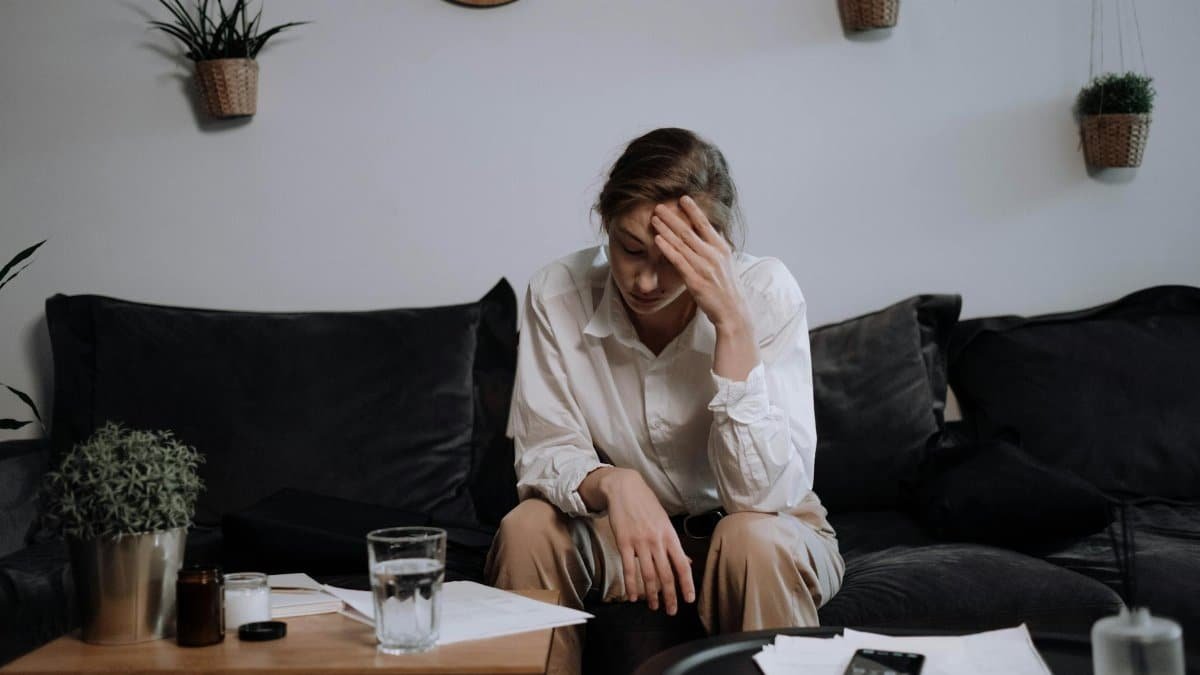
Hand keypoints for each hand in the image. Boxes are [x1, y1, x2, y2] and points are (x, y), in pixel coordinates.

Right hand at [581, 467, 694, 614]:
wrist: (624, 488)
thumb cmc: (646, 504)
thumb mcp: (664, 522)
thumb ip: (674, 544)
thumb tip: (687, 562)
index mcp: (670, 535)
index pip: (682, 564)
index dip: (686, 584)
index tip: (688, 599)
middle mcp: (657, 540)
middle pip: (666, 574)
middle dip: (670, 595)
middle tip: (671, 610)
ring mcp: (640, 542)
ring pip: (648, 575)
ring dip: (651, 594)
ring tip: (653, 606)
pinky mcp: (624, 543)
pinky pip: (629, 568)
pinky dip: (631, 585)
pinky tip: (633, 596)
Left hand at [652, 195, 760, 380]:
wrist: (733, 311)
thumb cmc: (726, 288)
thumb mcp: (724, 263)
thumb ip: (714, 248)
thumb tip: (706, 234)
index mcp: (721, 248)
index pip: (706, 224)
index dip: (693, 210)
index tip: (682, 198)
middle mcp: (713, 254)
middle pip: (689, 230)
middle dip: (673, 216)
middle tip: (659, 205)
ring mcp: (704, 266)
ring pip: (681, 243)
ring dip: (666, 229)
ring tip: (654, 218)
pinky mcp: (695, 280)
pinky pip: (678, 260)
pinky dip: (667, 248)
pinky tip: (658, 239)